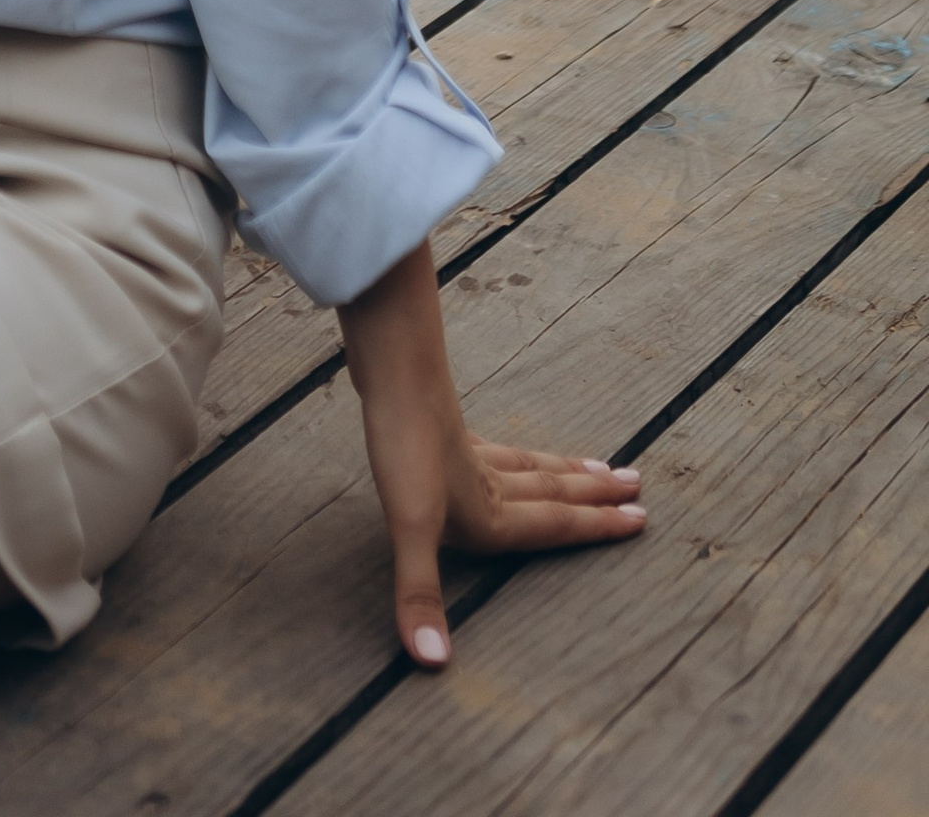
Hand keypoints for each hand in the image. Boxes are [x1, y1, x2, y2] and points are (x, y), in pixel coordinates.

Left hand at [337, 240, 643, 666]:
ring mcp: (467, 449)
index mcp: (491, 513)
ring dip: (564, 471)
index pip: (555, 525)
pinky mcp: (444, 424)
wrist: (390, 369)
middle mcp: (488, 482)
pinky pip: (495, 446)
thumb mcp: (409, 528)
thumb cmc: (403, 449)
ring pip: (528, 465)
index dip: (596, 528)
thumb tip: (434, 662)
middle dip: (594, 496)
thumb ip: (421, 594)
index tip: (641, 519)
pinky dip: (515, 452)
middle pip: (552, 490)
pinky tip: (503, 449)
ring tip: (598, 467)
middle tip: (637, 485)